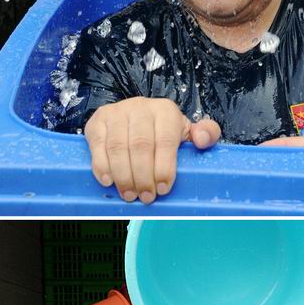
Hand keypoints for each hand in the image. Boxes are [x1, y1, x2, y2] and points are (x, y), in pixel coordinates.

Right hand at [84, 98, 221, 202]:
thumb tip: (204, 140)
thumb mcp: (185, 132)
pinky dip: (102, 166)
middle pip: (140, 145)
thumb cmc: (162, 132)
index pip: (165, 139)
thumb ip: (205, 134)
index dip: (164, 167)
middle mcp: (140, 107)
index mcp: (165, 111)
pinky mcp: (98, 121)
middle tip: (146, 197)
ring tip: (129, 195)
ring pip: (118, 147)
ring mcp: (117, 113)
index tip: (162, 189)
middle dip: (143, 176)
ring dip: (123, 176)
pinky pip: (98, 145)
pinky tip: (108, 181)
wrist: (133, 118)